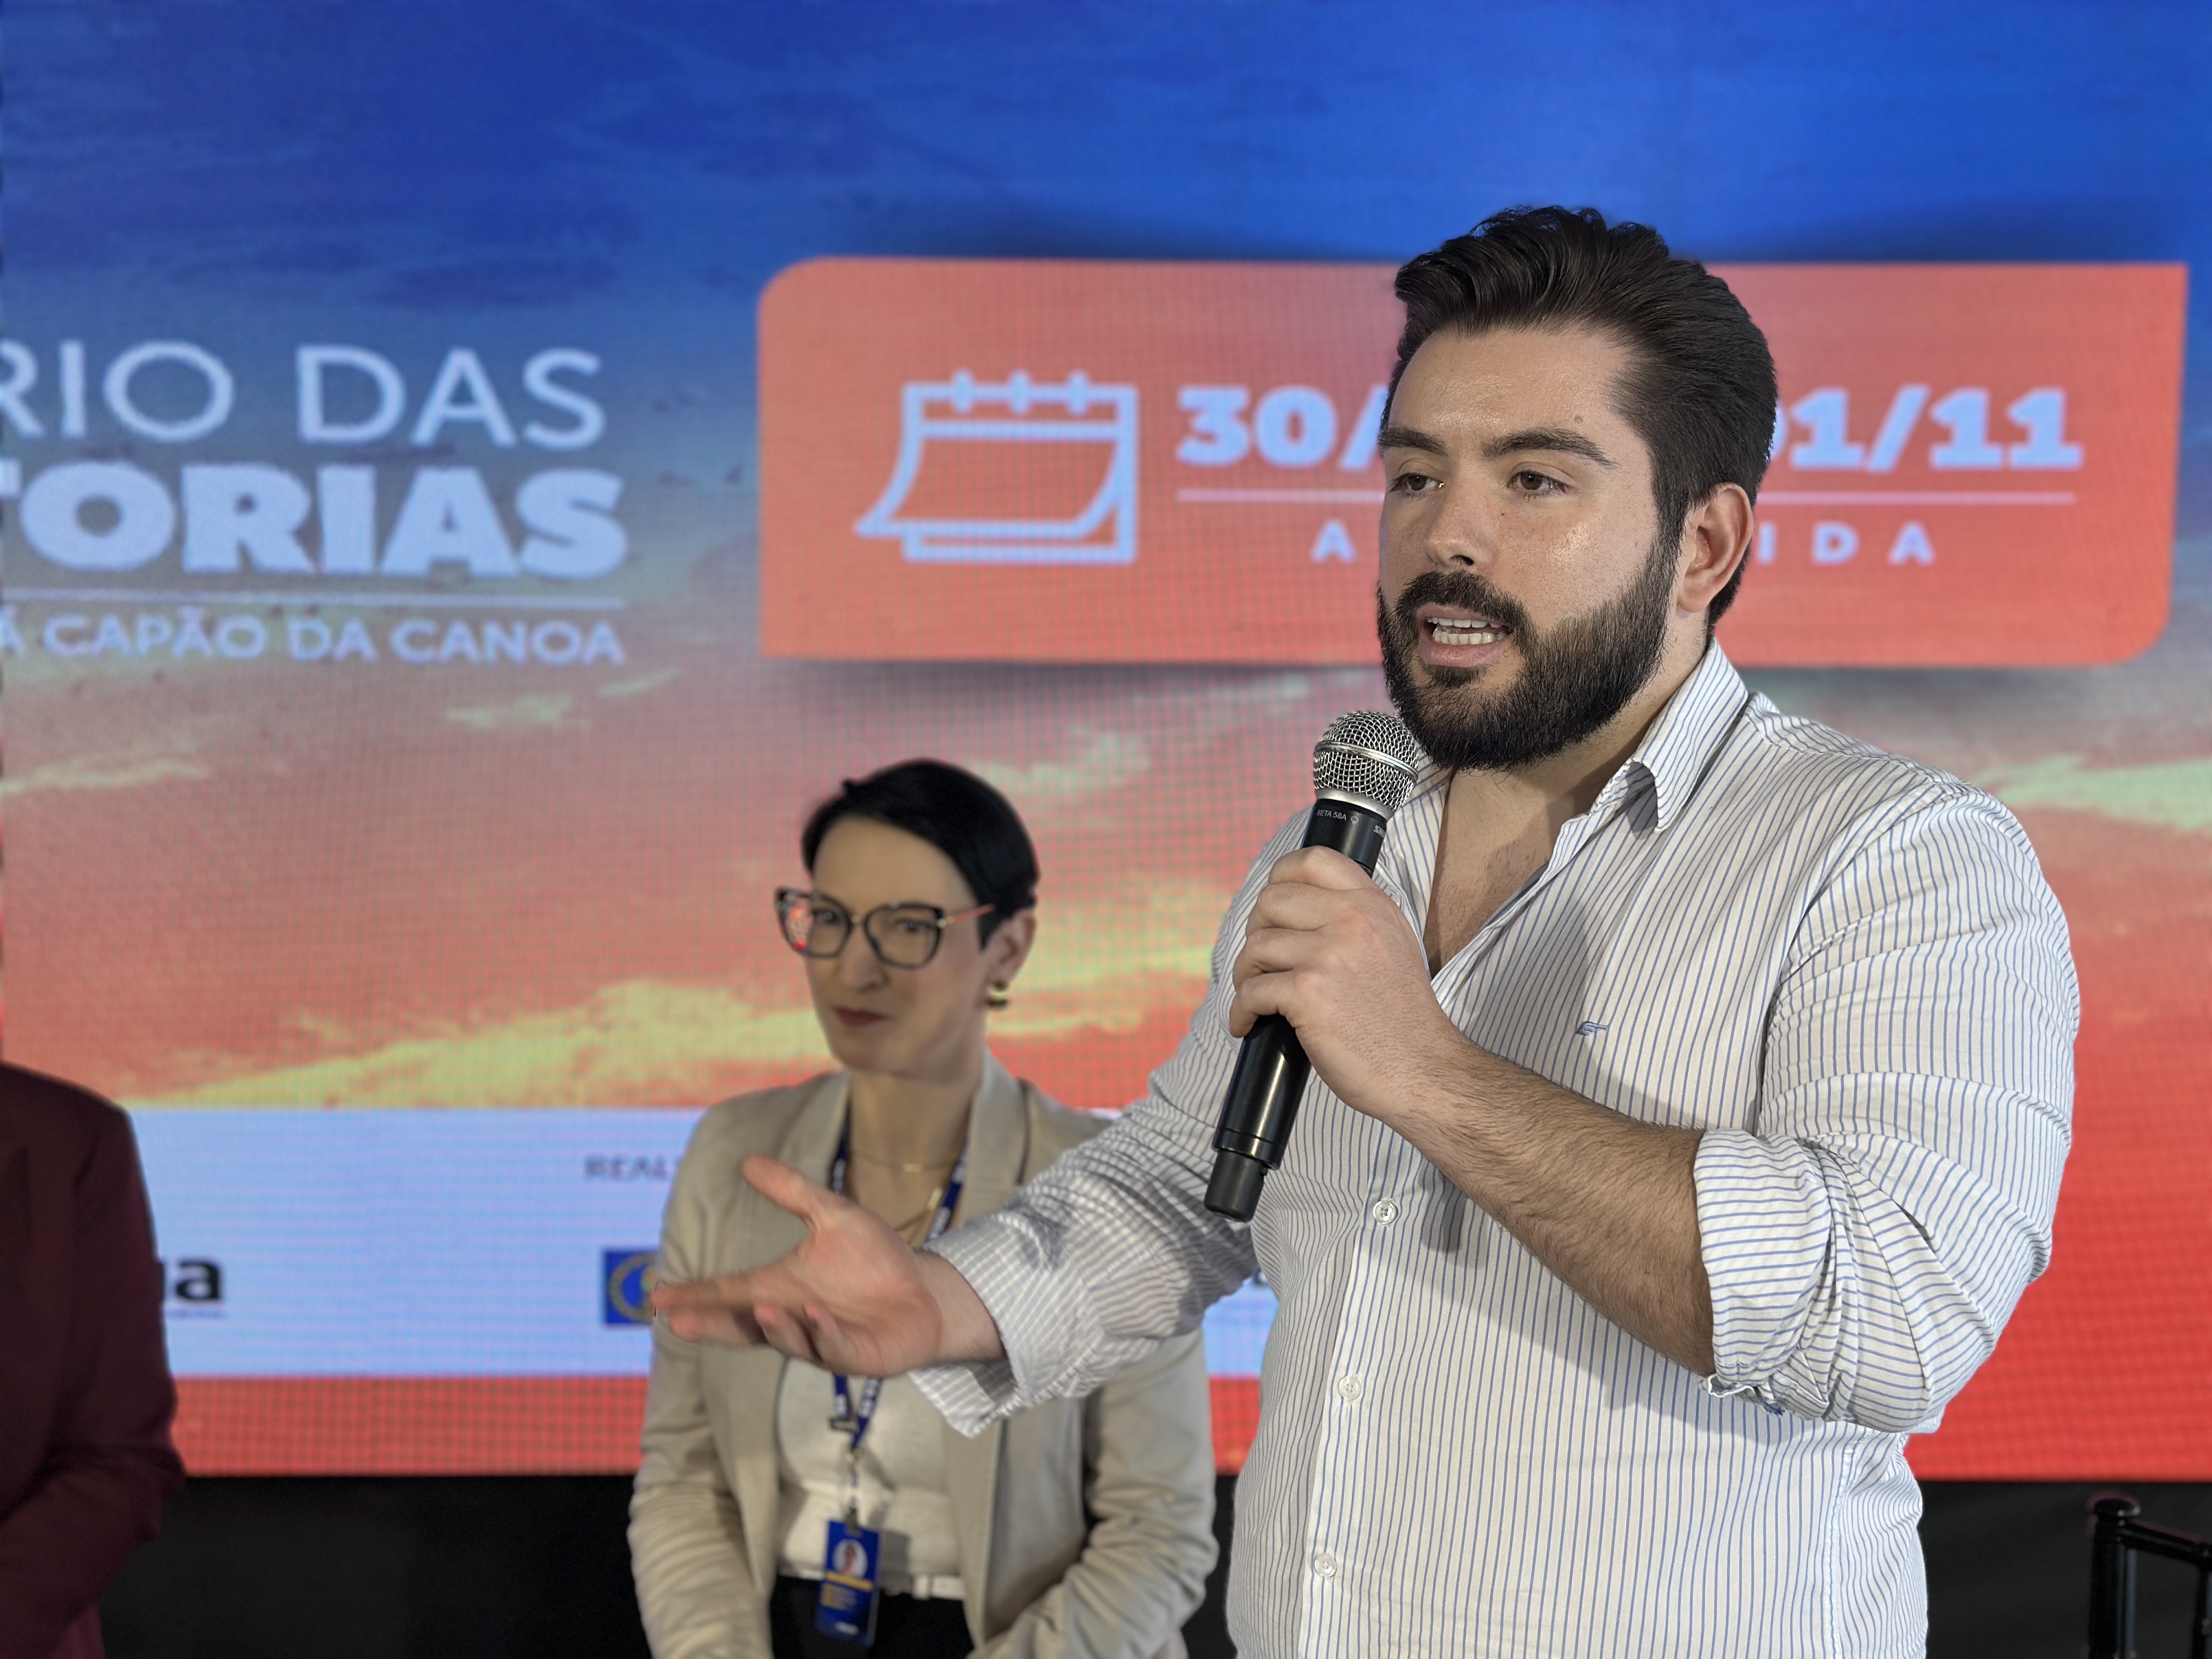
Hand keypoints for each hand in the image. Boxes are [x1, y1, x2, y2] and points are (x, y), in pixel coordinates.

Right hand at [651, 1155, 1001, 1374]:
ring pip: (789, 1340)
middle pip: (744, 1327)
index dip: (696, 1296)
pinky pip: (834, 1349)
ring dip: (774, 1326)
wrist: (924, 1290)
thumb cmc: (875, 1259)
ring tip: (759, 1306)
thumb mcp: (832, 1216)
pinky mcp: (857, 1356)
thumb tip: (747, 1160)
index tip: (659, 1297)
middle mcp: (794, 1320)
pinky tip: (815, 1313)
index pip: (729, 1293)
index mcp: (780, 1289)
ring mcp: (823, 1342)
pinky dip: (823, 1333)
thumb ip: (792, 1192)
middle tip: (679, 1322)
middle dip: (714, 1326)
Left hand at [1227, 846, 1466, 1124]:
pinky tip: (1248, 1024)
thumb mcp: (1393, 947)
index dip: (1280, 877)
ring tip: (1255, 995)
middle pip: (1272, 900)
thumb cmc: (1403, 1020)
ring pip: (1256, 946)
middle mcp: (1353, 920)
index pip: (1314, 859)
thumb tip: (1298, 911)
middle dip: (1256, 932)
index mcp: (1373, 905)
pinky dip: (1241, 1011)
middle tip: (1261, 962)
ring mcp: (1330, 954)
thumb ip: (1356, 920)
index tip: (1271, 907)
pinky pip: (1251, 990)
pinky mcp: (1309, 992)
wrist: (1424, 1071)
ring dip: (1245, 975)